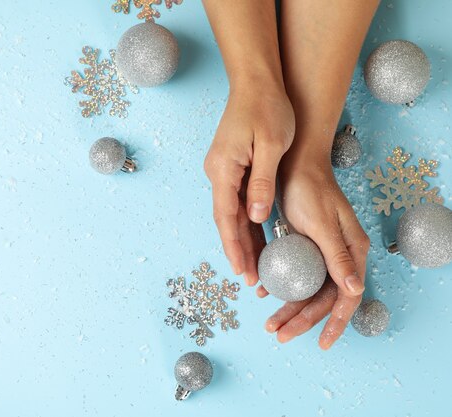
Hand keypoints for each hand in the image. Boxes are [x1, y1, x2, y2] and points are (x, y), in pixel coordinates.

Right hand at [204, 86, 294, 283]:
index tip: (241, 271)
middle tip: (251, 280)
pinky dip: (246, 222)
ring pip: (232, 214)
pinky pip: (238, 202)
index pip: (226, 215)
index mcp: (224, 168)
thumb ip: (262, 182)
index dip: (233, 245)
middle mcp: (218, 172)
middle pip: (226, 220)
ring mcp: (223, 170)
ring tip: (255, 268)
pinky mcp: (232, 167)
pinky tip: (256, 239)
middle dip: (238, 250)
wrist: (256, 80)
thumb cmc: (266, 107)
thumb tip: (256, 217)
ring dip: (242, 240)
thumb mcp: (271, 144)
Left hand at [259, 161, 369, 348]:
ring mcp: (323, 252)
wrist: (294, 163)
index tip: (322, 343)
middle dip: (303, 320)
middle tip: (279, 335)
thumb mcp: (320, 224)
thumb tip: (354, 290)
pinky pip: (297, 274)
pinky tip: (264, 291)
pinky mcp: (306, 246)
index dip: (335, 322)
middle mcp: (341, 256)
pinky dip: (282, 285)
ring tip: (270, 323)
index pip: (348, 297)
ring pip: (308, 289)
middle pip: (324, 298)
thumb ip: (337, 257)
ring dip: (290, 307)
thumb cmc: (310, 189)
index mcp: (353, 252)